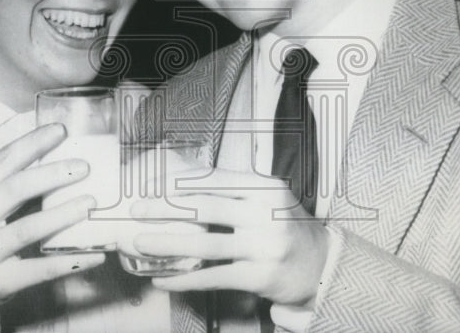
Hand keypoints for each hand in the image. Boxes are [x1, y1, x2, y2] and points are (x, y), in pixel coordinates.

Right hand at [0, 123, 104, 320]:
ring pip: (28, 228)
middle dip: (52, 174)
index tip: (61, 130)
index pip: (1, 161)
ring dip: (63, 214)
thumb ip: (8, 183)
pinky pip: (40, 269)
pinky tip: (95, 254)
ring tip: (90, 203)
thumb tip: (58, 154)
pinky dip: (70, 260)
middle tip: (84, 167)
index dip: (32, 143)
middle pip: (15, 189)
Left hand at [129, 168, 329, 306]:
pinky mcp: (260, 277)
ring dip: (168, 244)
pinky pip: (214, 277)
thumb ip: (234, 190)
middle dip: (166, 208)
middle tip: (137, 210)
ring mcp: (264, 246)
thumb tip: (185, 180)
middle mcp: (266, 214)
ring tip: (141, 242)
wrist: (321, 266)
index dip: (179, 182)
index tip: (151, 185)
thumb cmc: (286, 227)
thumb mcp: (268, 199)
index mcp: (265, 188)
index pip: (215, 180)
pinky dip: (185, 279)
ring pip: (206, 245)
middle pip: (206, 208)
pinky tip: (164, 279)